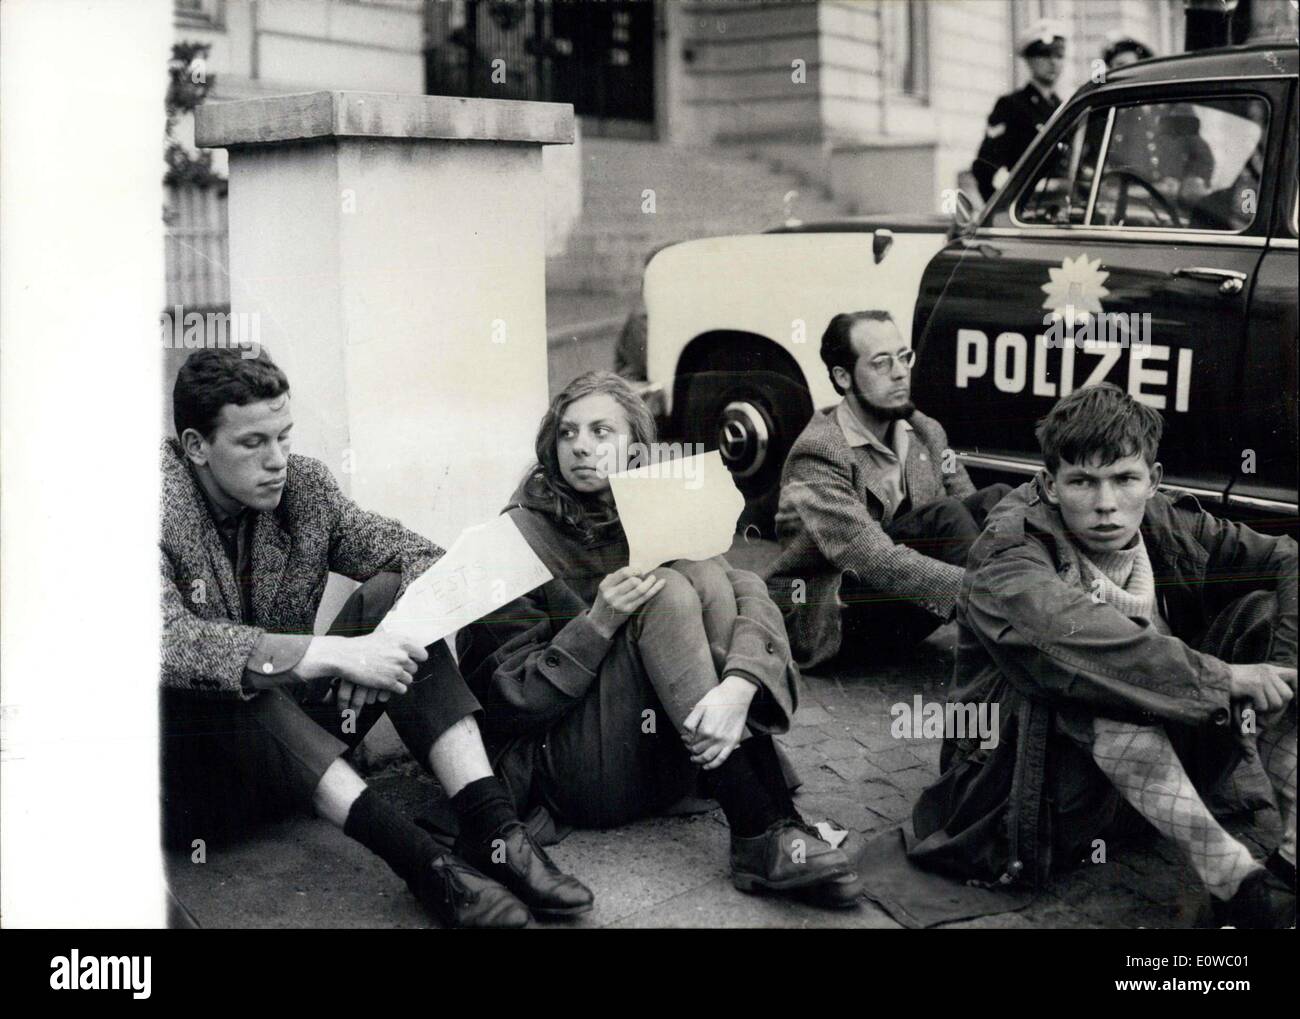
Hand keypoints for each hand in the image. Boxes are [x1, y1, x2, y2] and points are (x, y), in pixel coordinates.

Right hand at [299, 632, 426, 711]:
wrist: (345, 656)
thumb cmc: (362, 646)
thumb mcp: (384, 638)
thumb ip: (399, 644)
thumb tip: (412, 650)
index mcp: (402, 641)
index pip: (422, 654)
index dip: (417, 659)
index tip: (411, 660)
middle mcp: (402, 654)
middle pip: (414, 668)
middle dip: (405, 670)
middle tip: (393, 669)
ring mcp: (396, 669)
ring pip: (409, 679)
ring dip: (400, 679)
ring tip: (388, 676)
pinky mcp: (389, 682)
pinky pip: (402, 689)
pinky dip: (396, 688)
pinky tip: (387, 684)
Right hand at [587, 566, 665, 638]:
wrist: (601, 621)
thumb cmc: (606, 600)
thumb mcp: (606, 587)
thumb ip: (617, 577)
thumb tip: (637, 569)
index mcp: (605, 585)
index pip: (624, 572)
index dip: (635, 569)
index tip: (639, 571)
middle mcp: (612, 594)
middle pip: (633, 581)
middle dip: (641, 576)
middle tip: (644, 577)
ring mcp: (621, 603)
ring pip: (640, 589)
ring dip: (650, 582)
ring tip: (653, 578)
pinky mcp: (629, 610)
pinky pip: (645, 598)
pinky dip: (655, 589)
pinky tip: (662, 583)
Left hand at [682, 676, 757, 769]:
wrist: (736, 695)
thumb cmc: (717, 699)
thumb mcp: (699, 707)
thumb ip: (690, 722)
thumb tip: (685, 736)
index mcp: (705, 729)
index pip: (691, 743)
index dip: (686, 743)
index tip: (685, 740)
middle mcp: (715, 738)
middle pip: (698, 751)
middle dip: (692, 751)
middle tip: (690, 748)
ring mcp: (725, 741)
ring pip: (708, 758)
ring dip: (699, 761)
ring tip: (695, 759)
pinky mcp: (733, 742)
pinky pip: (722, 758)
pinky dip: (713, 765)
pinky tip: (706, 766)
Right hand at [1227, 663, 1295, 713]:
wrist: (1213, 678)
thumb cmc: (1234, 683)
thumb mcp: (1254, 679)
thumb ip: (1269, 683)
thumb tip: (1288, 695)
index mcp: (1269, 669)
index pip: (1295, 675)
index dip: (1298, 686)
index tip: (1296, 698)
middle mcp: (1268, 672)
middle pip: (1287, 695)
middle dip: (1277, 705)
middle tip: (1262, 705)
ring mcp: (1262, 678)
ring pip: (1276, 703)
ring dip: (1265, 709)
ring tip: (1253, 704)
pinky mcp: (1254, 686)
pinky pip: (1264, 706)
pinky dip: (1255, 709)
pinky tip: (1247, 704)